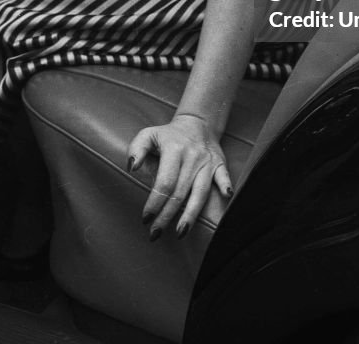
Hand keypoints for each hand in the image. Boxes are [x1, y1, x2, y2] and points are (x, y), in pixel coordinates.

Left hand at [126, 114, 232, 239]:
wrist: (197, 124)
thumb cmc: (168, 135)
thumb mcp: (149, 135)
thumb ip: (136, 149)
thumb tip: (132, 167)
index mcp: (173, 150)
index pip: (164, 182)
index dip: (155, 202)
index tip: (145, 219)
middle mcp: (191, 157)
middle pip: (180, 192)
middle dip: (166, 216)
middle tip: (155, 234)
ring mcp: (207, 161)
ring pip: (200, 192)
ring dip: (191, 214)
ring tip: (181, 232)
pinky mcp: (219, 164)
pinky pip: (223, 176)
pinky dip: (225, 186)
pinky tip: (226, 197)